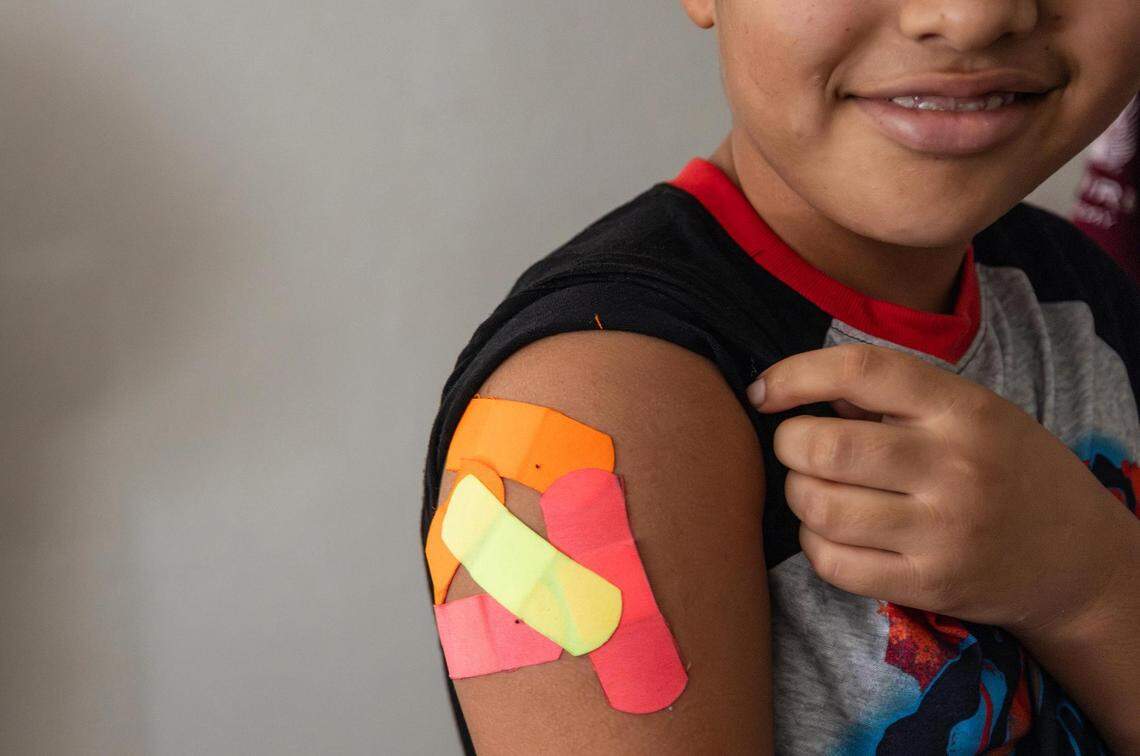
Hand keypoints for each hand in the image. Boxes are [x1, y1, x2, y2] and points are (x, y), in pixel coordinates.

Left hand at [748, 343, 1131, 634]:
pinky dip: (814, 544)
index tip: (765, 390)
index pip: (860, 370)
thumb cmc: (1005, 467)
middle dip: (788, 443)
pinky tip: (830, 532)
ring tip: (815, 489)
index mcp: (963, 408)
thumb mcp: (972, 410)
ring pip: (820, 508)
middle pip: (825, 446)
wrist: (1076, 555)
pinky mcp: (929, 584)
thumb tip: (801, 390)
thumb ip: (895, 395)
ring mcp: (942, 531)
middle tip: (797, 446)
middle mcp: (953, 466)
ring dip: (798, 494)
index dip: (796, 373)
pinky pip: (834, 563)